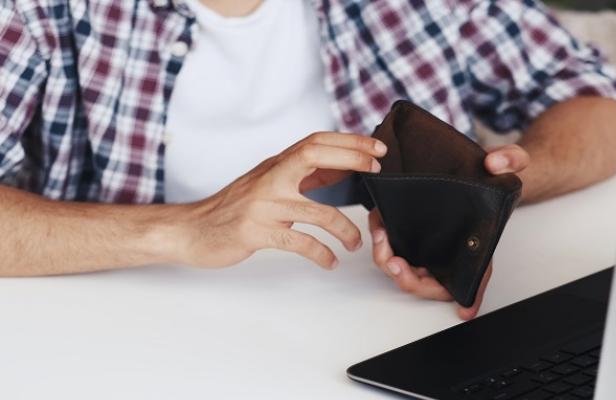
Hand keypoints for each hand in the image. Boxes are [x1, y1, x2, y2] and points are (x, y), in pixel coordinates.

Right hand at [174, 132, 385, 268]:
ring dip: (345, 229)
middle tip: (377, 170)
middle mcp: (270, 179)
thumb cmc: (234, 208)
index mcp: (276, 165)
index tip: (377, 148)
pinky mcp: (256, 233)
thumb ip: (302, 174)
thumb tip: (344, 165)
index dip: (349, 142)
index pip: (316, 141)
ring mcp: (264, 206)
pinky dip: (321, 254)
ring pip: (318, 212)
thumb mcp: (268, 182)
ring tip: (356, 243)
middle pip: (316, 156)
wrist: (190, 230)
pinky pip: (300, 243)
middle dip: (352, 159)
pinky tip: (330, 262)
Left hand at [368, 144, 529, 319]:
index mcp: (478, 246)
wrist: (474, 167)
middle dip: (409, 278)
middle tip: (394, 262)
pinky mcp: (412, 234)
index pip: (475, 278)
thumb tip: (495, 163)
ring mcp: (431, 246)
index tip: (463, 310)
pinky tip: (378, 223)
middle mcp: (452, 252)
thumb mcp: (510, 161)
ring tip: (381, 235)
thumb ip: (510, 159)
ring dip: (388, 259)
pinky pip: (394, 248)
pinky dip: (382, 241)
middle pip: (430, 282)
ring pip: (406, 269)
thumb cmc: (494, 175)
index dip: (470, 296)